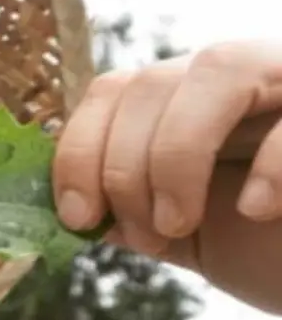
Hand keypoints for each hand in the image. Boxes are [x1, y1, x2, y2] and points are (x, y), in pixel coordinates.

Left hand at [52, 41, 281, 311]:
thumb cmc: (276, 252)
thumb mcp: (188, 235)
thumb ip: (130, 214)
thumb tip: (59, 212)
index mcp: (192, 106)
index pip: (114, 90)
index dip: (79, 151)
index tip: (78, 218)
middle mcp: (244, 80)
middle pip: (151, 84)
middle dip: (125, 169)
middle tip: (152, 235)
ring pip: (219, 67)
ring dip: (176, 153)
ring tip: (181, 223)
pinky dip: (270, 161)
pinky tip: (258, 210)